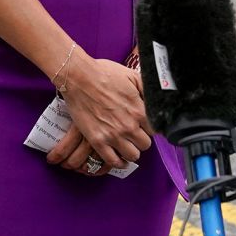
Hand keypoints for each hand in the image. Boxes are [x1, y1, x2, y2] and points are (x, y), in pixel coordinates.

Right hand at [47, 55, 151, 174]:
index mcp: (139, 110)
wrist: (79, 77)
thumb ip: (147, 89)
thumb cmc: (104, 73)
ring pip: (133, 155)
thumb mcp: (132, 75)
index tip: (143, 126)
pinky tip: (118, 157)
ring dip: (131, 151)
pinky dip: (118, 162)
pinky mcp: (98, 141)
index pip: (155, 130)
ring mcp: (113, 135)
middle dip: (141, 139)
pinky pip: (113, 161)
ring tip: (126, 145)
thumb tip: (157, 98)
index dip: (149, 128)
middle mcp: (129, 125)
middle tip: (134, 134)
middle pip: (146, 144)